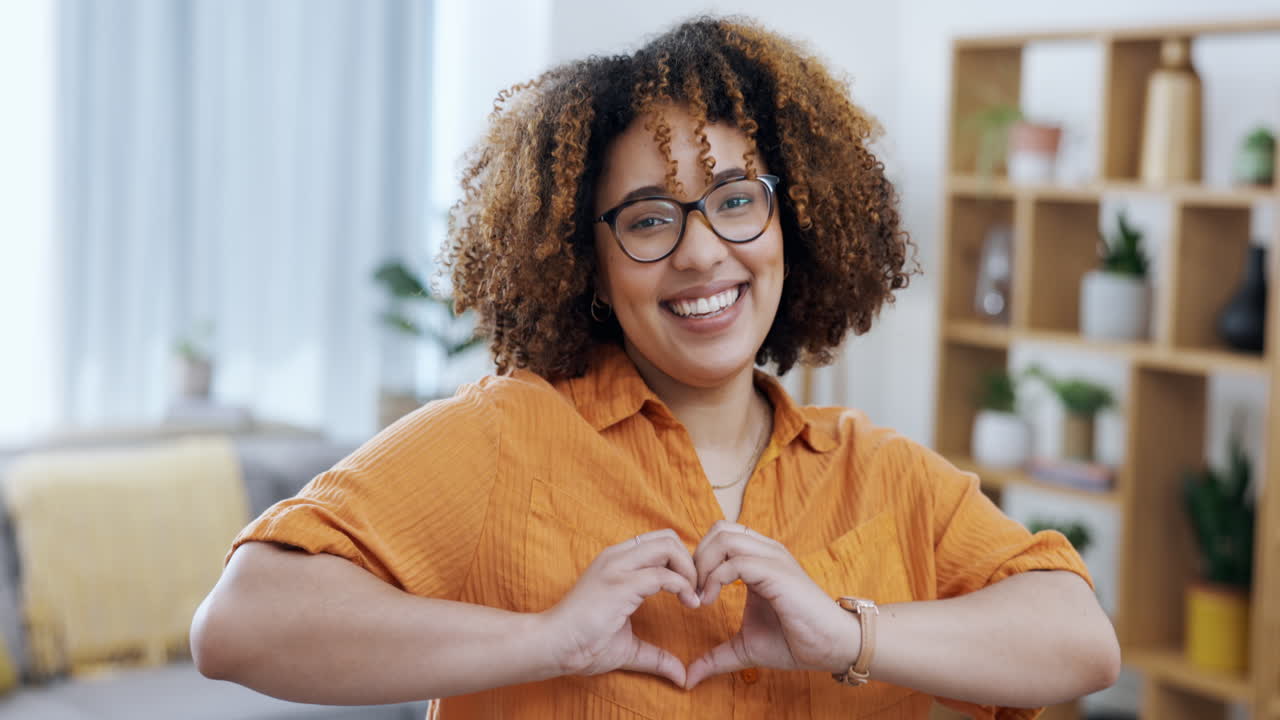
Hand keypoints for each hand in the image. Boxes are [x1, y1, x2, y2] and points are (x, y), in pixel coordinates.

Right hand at [540, 529, 700, 687]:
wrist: (551, 645)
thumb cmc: (583, 644)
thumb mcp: (628, 646)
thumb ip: (656, 656)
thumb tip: (682, 677)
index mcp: (616, 562)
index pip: (658, 542)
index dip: (680, 562)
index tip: (690, 591)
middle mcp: (617, 557)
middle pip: (668, 537)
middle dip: (690, 562)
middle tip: (697, 591)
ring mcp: (617, 567)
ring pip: (668, 546)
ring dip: (690, 570)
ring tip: (694, 597)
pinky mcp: (620, 584)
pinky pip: (663, 574)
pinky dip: (683, 586)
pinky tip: (689, 604)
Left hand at [685, 521, 860, 688]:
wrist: (832, 647)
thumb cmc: (795, 641)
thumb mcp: (745, 646)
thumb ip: (716, 655)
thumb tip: (690, 678)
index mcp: (759, 559)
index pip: (720, 536)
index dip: (699, 559)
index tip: (692, 593)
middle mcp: (766, 551)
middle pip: (719, 529)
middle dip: (697, 558)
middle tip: (693, 591)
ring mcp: (773, 558)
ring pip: (724, 538)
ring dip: (703, 566)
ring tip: (701, 597)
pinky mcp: (777, 573)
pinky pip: (736, 562)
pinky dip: (715, 579)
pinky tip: (711, 602)